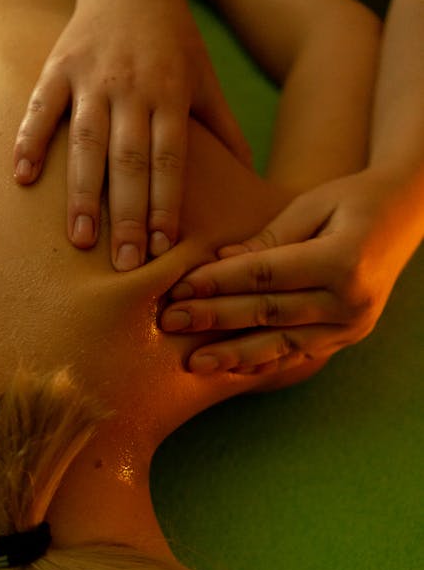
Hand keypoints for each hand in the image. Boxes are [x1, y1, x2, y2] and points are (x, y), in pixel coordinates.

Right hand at [13, 0, 250, 269]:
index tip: (161, 248)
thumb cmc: (175, 41)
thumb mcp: (207, 80)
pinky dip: (29, 140)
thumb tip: (251, 180)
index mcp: (172, 94)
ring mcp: (92, 77)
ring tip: (81, 239)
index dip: (165, 204)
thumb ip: (225, 130)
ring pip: (85, 141)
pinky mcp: (59, 66)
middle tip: (124, 264)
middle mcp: (133, 88)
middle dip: (127, 214)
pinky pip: (41, 108)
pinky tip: (22, 178)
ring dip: (82, 192)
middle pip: (129, 160)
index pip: (170, 160)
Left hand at [161, 169, 423, 374]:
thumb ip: (267, 238)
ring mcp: (353, 325)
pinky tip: (233, 370)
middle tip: (170, 322)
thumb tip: (218, 262)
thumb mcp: (311, 205)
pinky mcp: (349, 336)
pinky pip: (300, 354)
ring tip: (194, 364)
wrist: (405, 215)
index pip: (267, 276)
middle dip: (216, 318)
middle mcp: (352, 300)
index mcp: (344, 260)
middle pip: (269, 313)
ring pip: (283, 344)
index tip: (180, 287)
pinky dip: (265, 362)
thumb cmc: (354, 199)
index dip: (219, 283)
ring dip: (235, 354)